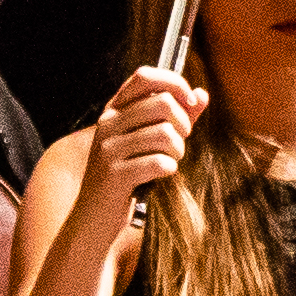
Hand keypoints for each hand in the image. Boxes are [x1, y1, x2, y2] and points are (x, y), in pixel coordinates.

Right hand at [80, 68, 205, 210]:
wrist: (93, 218)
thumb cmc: (127, 176)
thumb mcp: (148, 141)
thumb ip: (177, 116)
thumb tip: (202, 94)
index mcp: (114, 110)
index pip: (144, 76)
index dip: (175, 83)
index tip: (191, 103)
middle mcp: (107, 124)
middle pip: (163, 103)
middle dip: (183, 124)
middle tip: (178, 144)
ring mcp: (108, 149)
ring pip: (165, 133)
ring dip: (178, 150)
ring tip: (169, 161)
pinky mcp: (114, 174)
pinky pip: (159, 162)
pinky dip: (169, 169)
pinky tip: (161, 175)